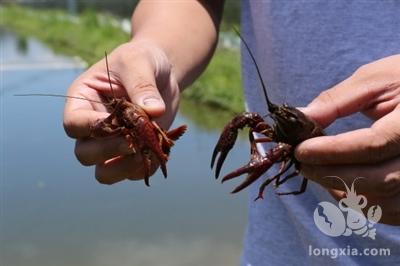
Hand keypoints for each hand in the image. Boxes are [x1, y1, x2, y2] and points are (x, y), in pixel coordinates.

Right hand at [63, 40, 179, 184]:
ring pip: (104, 173)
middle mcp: (93, 127)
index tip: (118, 122)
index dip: (91, 128)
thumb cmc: (143, 60)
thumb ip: (142, 84)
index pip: (73, 124)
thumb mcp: (139, 62)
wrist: (162, 72)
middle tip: (133, 140)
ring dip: (125, 167)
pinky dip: (146, 167)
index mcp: (83, 101)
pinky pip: (133, 173)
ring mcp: (112, 143)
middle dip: (108, 151)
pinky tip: (159, 150)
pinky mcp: (133, 153)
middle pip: (85, 154)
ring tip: (147, 150)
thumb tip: (152, 111)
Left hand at [295, 55, 399, 224]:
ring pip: (384, 201)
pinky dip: (360, 204)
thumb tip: (300, 118)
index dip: (333, 151)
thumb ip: (336, 101)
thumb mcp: (373, 80)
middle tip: (301, 163)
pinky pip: (390, 211)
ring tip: (316, 172)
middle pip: (379, 179)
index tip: (300, 149)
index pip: (374, 144)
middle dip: (331, 174)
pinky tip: (338, 186)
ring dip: (343, 191)